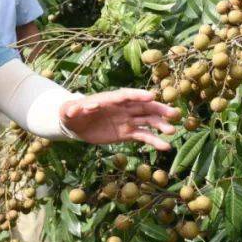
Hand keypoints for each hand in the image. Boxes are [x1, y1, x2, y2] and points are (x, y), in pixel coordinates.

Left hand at [59, 88, 179, 149]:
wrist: (76, 125)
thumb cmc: (71, 113)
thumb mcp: (68, 112)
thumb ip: (71, 110)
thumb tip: (72, 109)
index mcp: (109, 99)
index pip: (125, 95)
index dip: (137, 95)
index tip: (151, 96)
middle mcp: (122, 108)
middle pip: (143, 106)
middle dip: (158, 109)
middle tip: (173, 113)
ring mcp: (126, 120)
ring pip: (147, 120)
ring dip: (160, 124)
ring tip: (172, 130)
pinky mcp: (127, 132)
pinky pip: (143, 136)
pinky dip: (154, 140)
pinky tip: (165, 147)